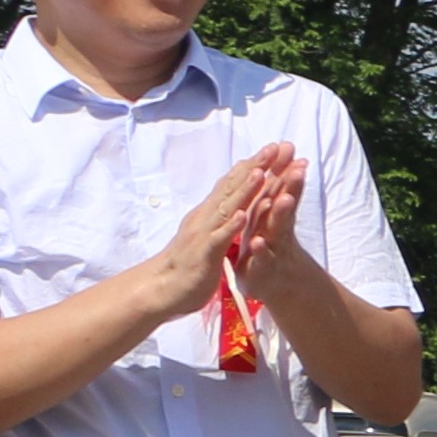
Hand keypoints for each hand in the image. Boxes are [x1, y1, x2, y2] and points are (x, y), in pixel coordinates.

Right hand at [152, 145, 304, 301]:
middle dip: (254, 167)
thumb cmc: (190, 262)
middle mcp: (207, 217)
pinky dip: (231, 226)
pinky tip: (243, 215)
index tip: (274, 147)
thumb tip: (231, 195)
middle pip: (232, 188)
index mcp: (210, 213)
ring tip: (261, 173)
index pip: (233, 183)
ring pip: (226, 208)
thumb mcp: (209, 232)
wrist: (162, 289)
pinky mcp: (204, 254)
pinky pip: (219, 238)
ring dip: (244, 190)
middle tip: (274, 147)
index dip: (253, 164)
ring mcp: (204, 234)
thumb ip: (219, 214)